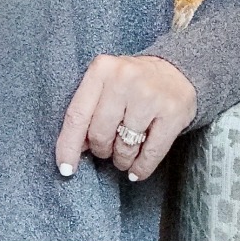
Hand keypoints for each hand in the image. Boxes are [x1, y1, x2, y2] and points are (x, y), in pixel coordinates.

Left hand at [55, 54, 196, 182]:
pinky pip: (150, 154)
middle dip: (101, 149)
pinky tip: (136, 170)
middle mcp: (123, 79)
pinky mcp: (172, 113)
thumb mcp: (105, 84)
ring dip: (121, 159)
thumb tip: (76, 148)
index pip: (77, 114)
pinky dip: (140, 168)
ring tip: (123, 155)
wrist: (175, 70)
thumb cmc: (130, 83)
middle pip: (100, 133)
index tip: (64, 168)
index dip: (69, 145)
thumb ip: (88, 110)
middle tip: (106, 149)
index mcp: (101, 69)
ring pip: (125, 146)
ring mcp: (149, 96)